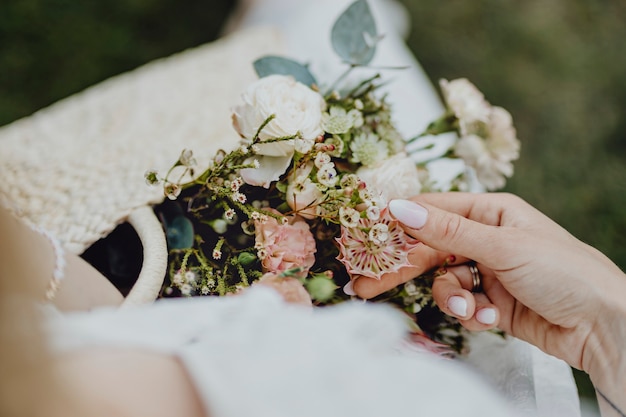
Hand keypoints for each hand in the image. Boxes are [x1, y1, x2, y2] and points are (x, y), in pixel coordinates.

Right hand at [353, 193, 625, 401]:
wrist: (603, 324)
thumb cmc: (562, 271)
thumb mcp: (502, 246)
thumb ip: (447, 230)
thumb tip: (399, 208)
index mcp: (491, 212)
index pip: (433, 211)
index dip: (399, 223)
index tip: (366, 235)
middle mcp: (486, 239)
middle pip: (430, 250)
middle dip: (404, 269)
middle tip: (365, 286)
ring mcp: (488, 272)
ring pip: (444, 282)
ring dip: (451, 298)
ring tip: (468, 310)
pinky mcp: (492, 302)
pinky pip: (462, 304)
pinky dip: (470, 314)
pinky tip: (489, 319)